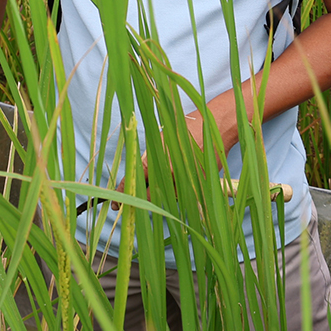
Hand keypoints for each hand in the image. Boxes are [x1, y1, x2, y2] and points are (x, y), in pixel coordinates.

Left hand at [112, 105, 232, 207]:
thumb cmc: (187, 130)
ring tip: (168, 178)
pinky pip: (184, 195)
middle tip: (134, 202)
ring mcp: (185, 180)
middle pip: (150, 196)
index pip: (134, 180)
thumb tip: (138, 176)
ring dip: (163, 193)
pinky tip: (182, 179)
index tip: (115, 203)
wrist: (215, 127)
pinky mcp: (199, 185)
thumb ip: (150, 159)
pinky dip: (180, 191)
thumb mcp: (163, 139)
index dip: (123, 193)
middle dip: (142, 199)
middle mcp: (169, 172)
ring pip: (167, 197)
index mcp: (157, 159)